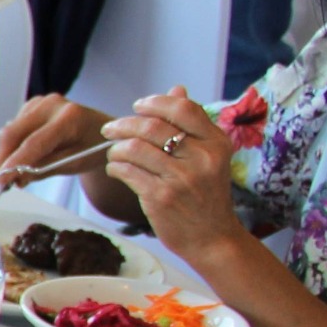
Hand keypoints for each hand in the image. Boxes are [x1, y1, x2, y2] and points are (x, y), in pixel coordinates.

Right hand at [0, 95, 106, 178]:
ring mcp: (40, 102)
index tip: (0, 182)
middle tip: (2, 181)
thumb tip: (15, 177)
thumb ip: (45, 169)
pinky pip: (13, 128)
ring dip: (6, 154)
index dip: (13, 164)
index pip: (32, 143)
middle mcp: (51, 104)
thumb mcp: (74, 164)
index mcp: (69, 118)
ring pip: (9, 131)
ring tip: (15, 172)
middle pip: (12, 133)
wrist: (102, 132)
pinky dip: (12, 146)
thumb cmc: (93, 149)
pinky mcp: (33, 105)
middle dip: (2, 159)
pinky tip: (21, 156)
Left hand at [100, 88, 242, 254]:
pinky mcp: (161, 197)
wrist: (212, 238)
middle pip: (152, 126)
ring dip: (116, 148)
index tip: (137, 107)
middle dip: (124, 124)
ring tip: (113, 153)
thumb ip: (192, 125)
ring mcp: (182, 178)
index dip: (154, 103)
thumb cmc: (206, 195)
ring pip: (135, 148)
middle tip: (110, 129)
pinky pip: (127, 172)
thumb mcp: (209, 157)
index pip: (183, 108)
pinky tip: (116, 170)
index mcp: (217, 143)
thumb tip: (176, 89)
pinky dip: (115, 167)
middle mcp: (202, 158)